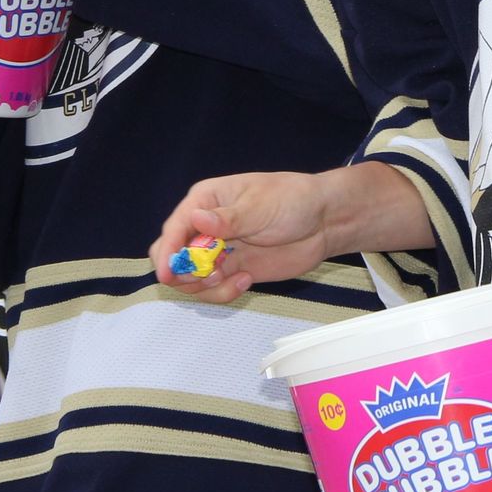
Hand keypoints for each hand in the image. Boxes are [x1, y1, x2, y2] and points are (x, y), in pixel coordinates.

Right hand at [152, 170, 334, 302]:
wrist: (323, 222)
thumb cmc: (293, 200)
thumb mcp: (261, 205)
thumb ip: (228, 218)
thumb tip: (196, 219)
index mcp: (205, 200)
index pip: (174, 228)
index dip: (168, 252)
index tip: (170, 274)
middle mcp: (204, 226)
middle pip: (173, 256)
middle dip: (184, 273)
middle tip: (211, 276)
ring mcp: (217, 251)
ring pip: (189, 279)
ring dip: (205, 286)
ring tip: (238, 277)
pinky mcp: (230, 270)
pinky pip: (212, 289)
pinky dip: (222, 292)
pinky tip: (246, 280)